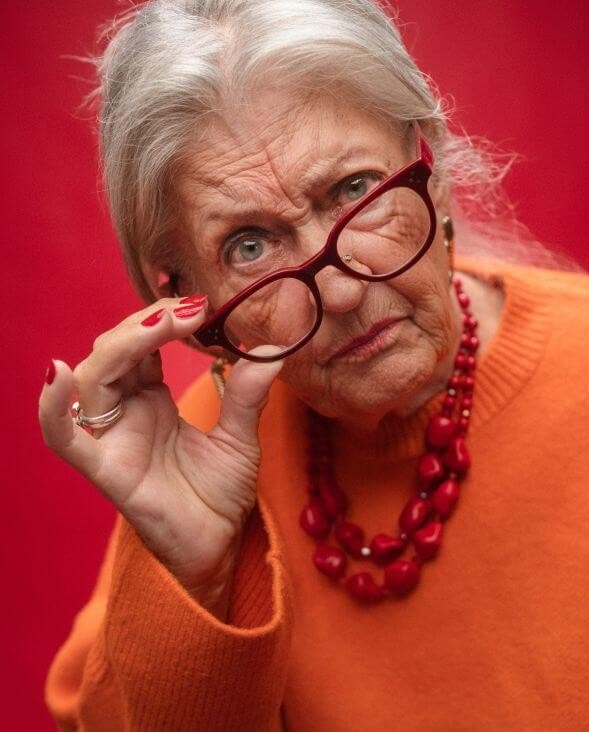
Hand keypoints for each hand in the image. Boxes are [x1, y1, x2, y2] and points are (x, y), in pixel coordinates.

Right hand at [38, 297, 281, 617]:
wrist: (217, 547)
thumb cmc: (218, 493)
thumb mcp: (239, 436)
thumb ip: (248, 393)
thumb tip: (271, 348)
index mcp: (150, 398)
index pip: (143, 344)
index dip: (165, 318)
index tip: (203, 305)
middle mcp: (124, 412)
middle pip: (115, 351)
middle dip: (148, 322)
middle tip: (193, 309)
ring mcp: (110, 438)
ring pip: (94, 378)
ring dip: (124, 343)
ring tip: (165, 323)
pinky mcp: (103, 469)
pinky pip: (63, 437)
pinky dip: (53, 408)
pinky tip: (57, 376)